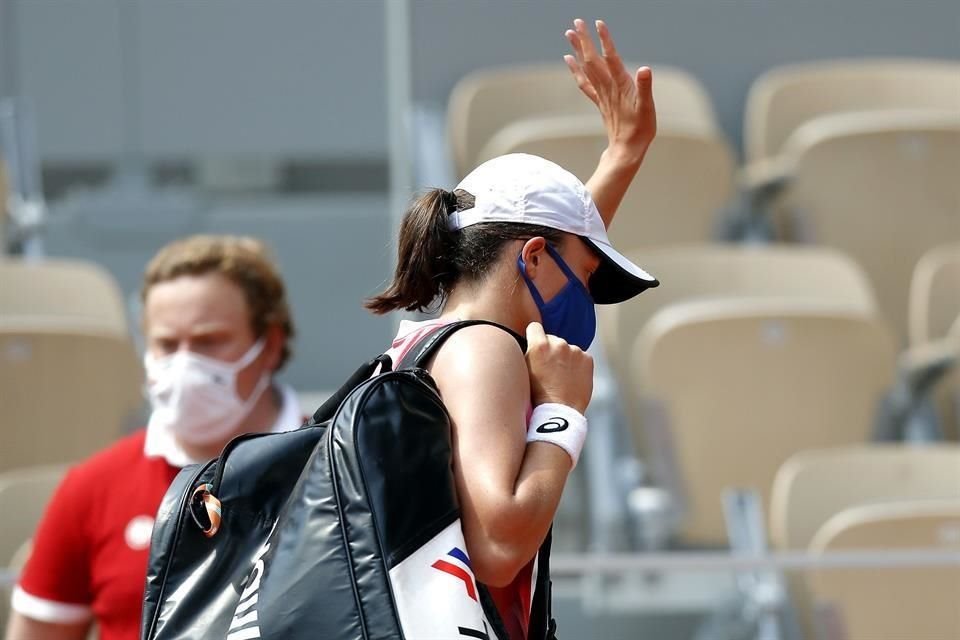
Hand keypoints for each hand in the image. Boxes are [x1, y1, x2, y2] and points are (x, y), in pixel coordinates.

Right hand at [525, 322, 593, 413]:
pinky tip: (571, 378)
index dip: (533, 336)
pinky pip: (580, 356)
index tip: (535, 347)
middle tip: (548, 368)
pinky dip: (576, 365)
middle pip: (552, 338)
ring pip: (567, 348)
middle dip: (550, 349)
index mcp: (540, 345)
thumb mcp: (524, 370)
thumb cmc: (537, 395)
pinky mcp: (587, 358)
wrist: (559, 412)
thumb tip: (530, 342)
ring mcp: (575, 351)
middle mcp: (559, 344)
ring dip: (564, 357)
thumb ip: (528, 352)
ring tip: (560, 377)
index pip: (534, 327)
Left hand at [564, 18, 656, 165]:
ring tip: (570, 34)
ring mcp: (602, 94)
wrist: (627, 150)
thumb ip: (645, 88)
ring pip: (586, 68)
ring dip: (578, 50)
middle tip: (576, 22)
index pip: (611, 58)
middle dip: (584, 40)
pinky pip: (585, 82)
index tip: (598, 23)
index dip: (604, 40)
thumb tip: (644, 69)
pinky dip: (576, 70)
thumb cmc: (640, 130)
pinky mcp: (600, 101)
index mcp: (621, 85)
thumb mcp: (648, 108)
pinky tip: (570, 60)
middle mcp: (608, 87)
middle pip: (592, 60)